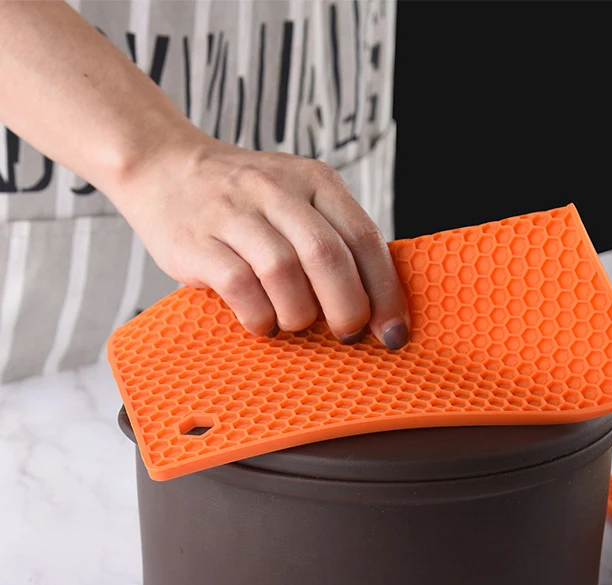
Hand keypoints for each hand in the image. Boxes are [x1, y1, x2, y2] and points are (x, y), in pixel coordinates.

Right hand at [111, 131, 409, 348]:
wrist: (162, 167)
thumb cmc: (245, 201)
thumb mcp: (298, 199)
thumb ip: (335, 240)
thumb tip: (377, 310)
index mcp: (315, 181)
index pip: (363, 237)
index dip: (384, 291)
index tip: (393, 330)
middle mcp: (276, 190)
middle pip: (327, 255)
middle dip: (347, 307)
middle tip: (347, 334)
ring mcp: (232, 212)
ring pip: (283, 271)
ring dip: (299, 313)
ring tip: (295, 323)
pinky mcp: (196, 240)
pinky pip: (239, 285)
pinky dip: (259, 315)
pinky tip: (262, 322)